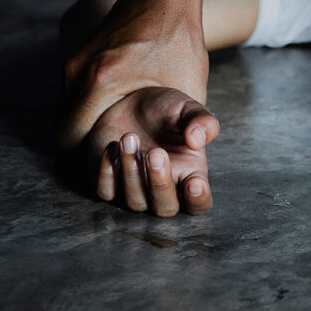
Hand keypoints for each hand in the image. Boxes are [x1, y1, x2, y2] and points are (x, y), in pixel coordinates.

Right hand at [60, 0, 209, 152]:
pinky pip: (74, 94)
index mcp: (100, 80)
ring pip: (67, 111)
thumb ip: (194, 116)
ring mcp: (74, 62)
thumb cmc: (179, 37)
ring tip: (116, 143)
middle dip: (84, 148)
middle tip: (115, 162)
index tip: (109, 170)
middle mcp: (77, 71)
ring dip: (86, 128)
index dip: (85, 160)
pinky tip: (116, 118)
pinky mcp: (79, 56)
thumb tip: (198, 144)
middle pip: (63, 128)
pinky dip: (88, 110)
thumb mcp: (192, 80)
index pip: (69, 138)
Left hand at [80, 87, 219, 215]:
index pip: (199, 203)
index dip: (198, 200)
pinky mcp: (110, 186)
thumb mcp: (188, 109)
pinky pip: (107, 192)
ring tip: (129, 137)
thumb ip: (202, 122)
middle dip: (160, 183)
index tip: (194, 184)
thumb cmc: (166, 110)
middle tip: (156, 152)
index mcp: (190, 175)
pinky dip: (108, 172)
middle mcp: (164, 189)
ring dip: (132, 171)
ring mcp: (136, 191)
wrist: (130, 101)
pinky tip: (112, 146)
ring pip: (136, 202)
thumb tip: (197, 140)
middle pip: (166, 208)